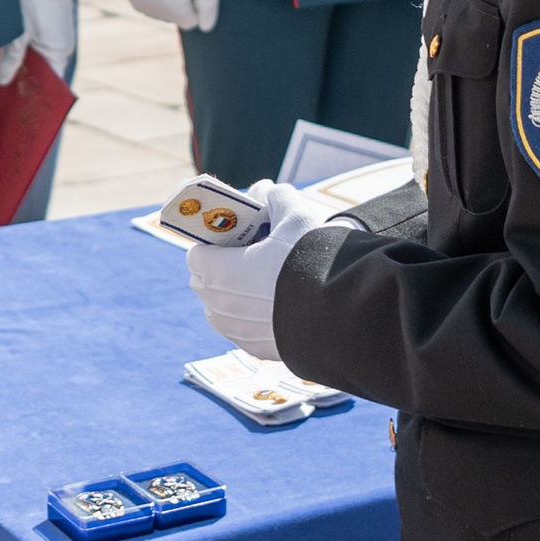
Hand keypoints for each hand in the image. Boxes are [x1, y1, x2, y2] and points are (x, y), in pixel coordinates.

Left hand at [0, 0, 78, 90]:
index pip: (49, 84)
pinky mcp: (40, 27)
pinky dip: (17, 53)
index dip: (34, 95)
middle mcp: (56, 48)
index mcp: (58, 53)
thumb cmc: (35, 2)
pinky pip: (28, 47)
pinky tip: (0, 59)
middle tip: (0, 97)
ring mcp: (48, 37)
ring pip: (31, 59)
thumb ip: (12, 59)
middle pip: (38, 73)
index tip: (18, 106)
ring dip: (17, 67)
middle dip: (21, 82)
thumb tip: (4, 82)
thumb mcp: (20, 33)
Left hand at [185, 178, 342, 363]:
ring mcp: (239, 332)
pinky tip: (270, 306)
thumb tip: (264, 190)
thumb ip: (274, 198)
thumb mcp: (295, 215)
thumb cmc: (313, 260)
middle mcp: (222, 306)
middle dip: (216, 268)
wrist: (344, 311)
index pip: (196, 255)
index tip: (228, 237)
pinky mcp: (259, 350)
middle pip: (204, 283)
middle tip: (242, 256)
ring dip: (228, 296)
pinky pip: (240, 332)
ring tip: (256, 282)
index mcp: (221, 271)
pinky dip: (246, 319)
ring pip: (219, 311)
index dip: (209, 243)